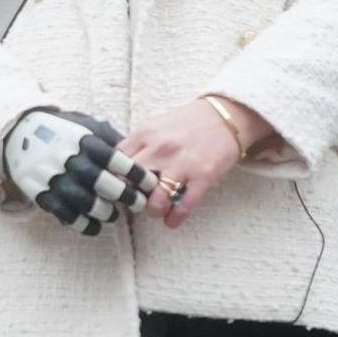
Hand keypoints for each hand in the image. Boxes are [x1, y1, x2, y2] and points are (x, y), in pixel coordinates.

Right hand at [3, 107, 160, 235]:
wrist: (18, 134)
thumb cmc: (62, 131)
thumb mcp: (85, 125)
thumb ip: (110, 138)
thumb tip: (139, 151)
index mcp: (84, 141)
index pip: (116, 159)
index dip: (136, 173)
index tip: (150, 184)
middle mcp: (69, 159)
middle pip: (103, 182)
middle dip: (125, 196)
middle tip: (139, 204)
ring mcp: (53, 177)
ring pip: (85, 201)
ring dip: (104, 212)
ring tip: (114, 215)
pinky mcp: (41, 193)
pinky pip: (65, 214)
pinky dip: (82, 224)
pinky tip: (94, 225)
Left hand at [119, 98, 248, 228]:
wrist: (224, 116)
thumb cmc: (187, 123)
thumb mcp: (155, 125)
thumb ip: (136, 144)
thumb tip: (115, 167)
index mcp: (145, 134)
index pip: (115, 162)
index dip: (112, 179)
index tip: (116, 187)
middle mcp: (160, 149)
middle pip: (131, 184)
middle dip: (131, 197)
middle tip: (135, 201)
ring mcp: (182, 164)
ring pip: (155, 201)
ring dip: (153, 211)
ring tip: (156, 210)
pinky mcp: (203, 176)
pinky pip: (183, 207)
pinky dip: (174, 219)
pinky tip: (172, 220)